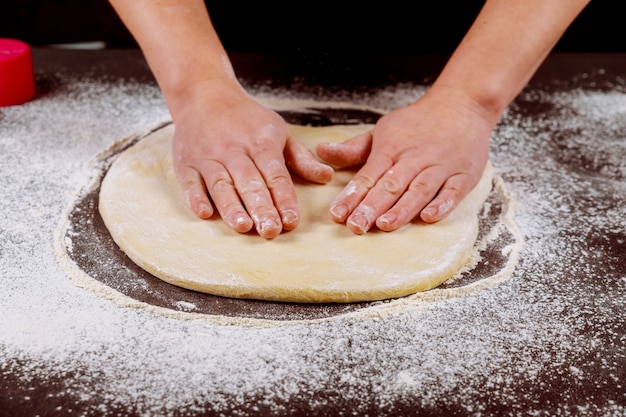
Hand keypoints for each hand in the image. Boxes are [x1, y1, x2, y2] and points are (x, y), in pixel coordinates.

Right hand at [171, 80, 332, 238]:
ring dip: (231, 207)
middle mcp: (234, 150)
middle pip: (249, 182)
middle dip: (261, 208)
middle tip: (271, 232)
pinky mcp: (185, 163)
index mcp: (261, 143)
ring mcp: (207, 156)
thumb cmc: (246, 119)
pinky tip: (205, 214)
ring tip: (243, 227)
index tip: (292, 221)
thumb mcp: (278, 131)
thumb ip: (301, 158)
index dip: (284, 199)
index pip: (275, 175)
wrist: (204, 93)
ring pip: (221, 184)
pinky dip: (196, 197)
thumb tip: (327, 177)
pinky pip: (190, 182)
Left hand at [316, 86, 495, 233]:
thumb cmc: (417, 123)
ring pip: (420, 189)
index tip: (337, 214)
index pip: (368, 175)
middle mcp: (415, 157)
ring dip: (402, 208)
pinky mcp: (464, 174)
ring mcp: (441, 165)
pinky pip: (453, 191)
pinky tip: (428, 217)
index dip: (352, 195)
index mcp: (392, 148)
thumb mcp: (383, 131)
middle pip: (391, 185)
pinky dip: (441, 204)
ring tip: (384, 225)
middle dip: (372, 206)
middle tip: (356, 226)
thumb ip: (354, 149)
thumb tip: (321, 151)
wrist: (462, 103)